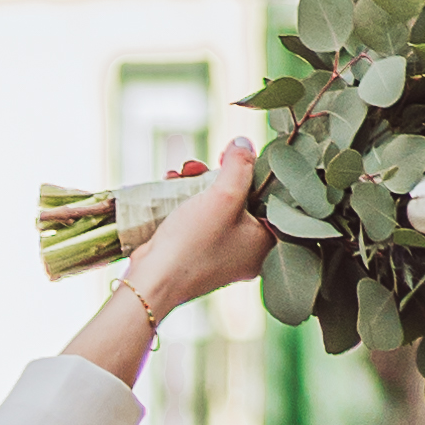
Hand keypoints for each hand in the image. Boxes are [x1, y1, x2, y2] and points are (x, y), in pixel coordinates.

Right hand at [67, 139, 266, 382]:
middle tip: (199, 165)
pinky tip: (172, 187)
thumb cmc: (194, 243)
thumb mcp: (222, 195)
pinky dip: (189, 202)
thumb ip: (239, 165)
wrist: (153, 281)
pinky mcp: (202, 254)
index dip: (253, 169)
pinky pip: (203, 219)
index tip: (233, 155)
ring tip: (179, 173)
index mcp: (266, 241)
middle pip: (243, 198)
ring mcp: (225, 254)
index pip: (271, 195)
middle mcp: (251, 251)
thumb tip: (244, 143)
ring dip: (199, 185)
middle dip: (217, 175)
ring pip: (220, 207)